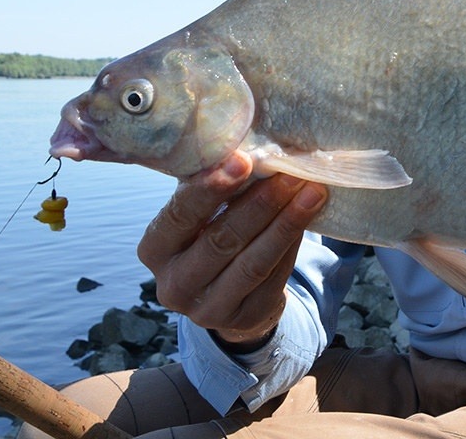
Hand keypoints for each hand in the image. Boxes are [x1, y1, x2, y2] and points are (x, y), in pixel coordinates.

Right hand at [137, 151, 327, 347]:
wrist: (223, 294)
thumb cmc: (209, 233)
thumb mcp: (199, 213)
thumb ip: (211, 186)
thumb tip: (246, 146)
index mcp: (154, 249)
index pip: (179, 217)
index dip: (211, 189)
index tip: (243, 161)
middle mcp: (173, 285)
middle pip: (221, 241)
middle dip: (260, 205)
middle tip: (290, 174)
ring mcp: (207, 309)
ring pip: (252, 263)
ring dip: (285, 224)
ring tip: (311, 192)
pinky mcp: (243, 319)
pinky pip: (274, 279)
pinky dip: (293, 245)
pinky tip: (308, 218)